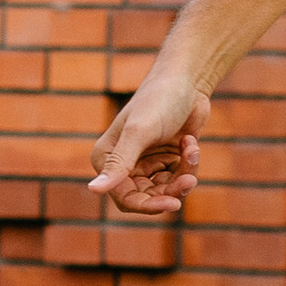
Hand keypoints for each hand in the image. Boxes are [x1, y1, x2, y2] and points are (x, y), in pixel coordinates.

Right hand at [88, 66, 209, 218]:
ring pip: (166, 190)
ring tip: (192, 149)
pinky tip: (191, 141)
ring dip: (183, 173)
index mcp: (107, 158)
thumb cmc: (159, 100)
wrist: (187, 80)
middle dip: (170, 189)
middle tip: (189, 179)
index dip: (148, 205)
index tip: (174, 203)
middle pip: (147, 198)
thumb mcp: (139, 132)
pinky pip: (179, 177)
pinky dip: (189, 163)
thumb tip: (93, 190)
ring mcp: (146, 162)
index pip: (124, 197)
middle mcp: (123, 164)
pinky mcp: (166, 159)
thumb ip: (119, 163)